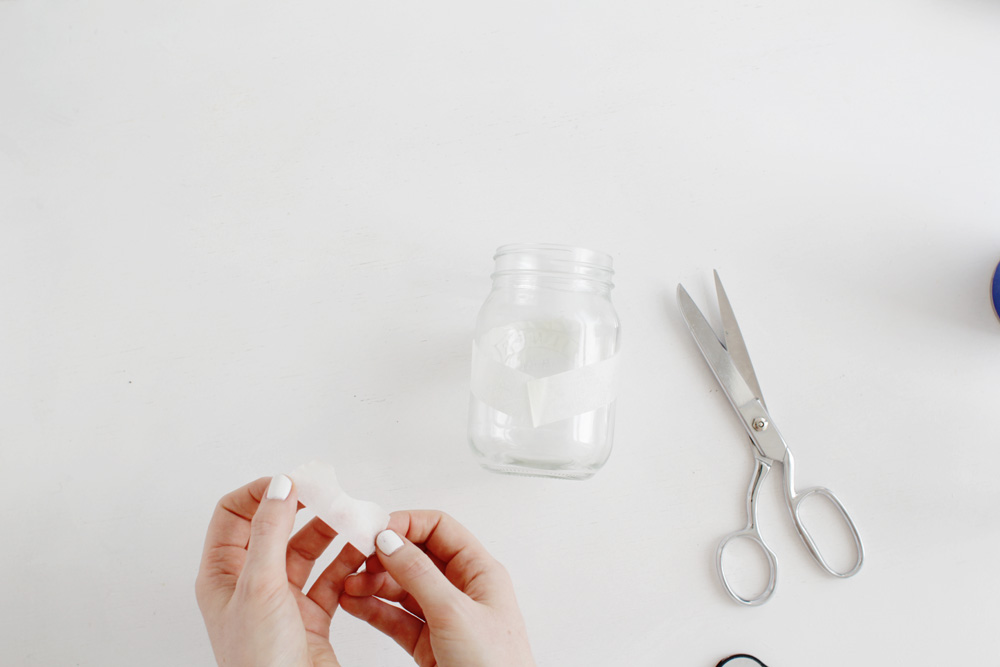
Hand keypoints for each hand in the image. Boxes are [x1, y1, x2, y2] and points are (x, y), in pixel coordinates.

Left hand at [196, 476, 365, 666]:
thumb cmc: (260, 661)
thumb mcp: (260, 587)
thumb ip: (270, 532)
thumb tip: (280, 486)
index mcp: (222, 573)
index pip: (235, 513)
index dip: (263, 492)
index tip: (295, 481)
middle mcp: (249, 583)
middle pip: (276, 527)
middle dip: (305, 508)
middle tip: (331, 492)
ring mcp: (281, 599)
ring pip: (307, 550)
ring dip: (331, 533)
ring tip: (354, 519)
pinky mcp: (310, 615)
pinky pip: (330, 576)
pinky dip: (346, 562)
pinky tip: (361, 553)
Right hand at [340, 511, 534, 666]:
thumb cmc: (496, 666)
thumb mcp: (454, 613)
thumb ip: (419, 574)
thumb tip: (390, 540)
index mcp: (479, 572)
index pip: (440, 529)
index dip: (406, 525)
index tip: (374, 530)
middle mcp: (463, 590)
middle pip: (417, 556)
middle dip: (384, 556)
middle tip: (355, 558)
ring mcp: (445, 617)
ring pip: (403, 588)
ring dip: (373, 583)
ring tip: (347, 585)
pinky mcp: (429, 643)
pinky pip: (397, 617)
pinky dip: (374, 609)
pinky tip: (353, 604)